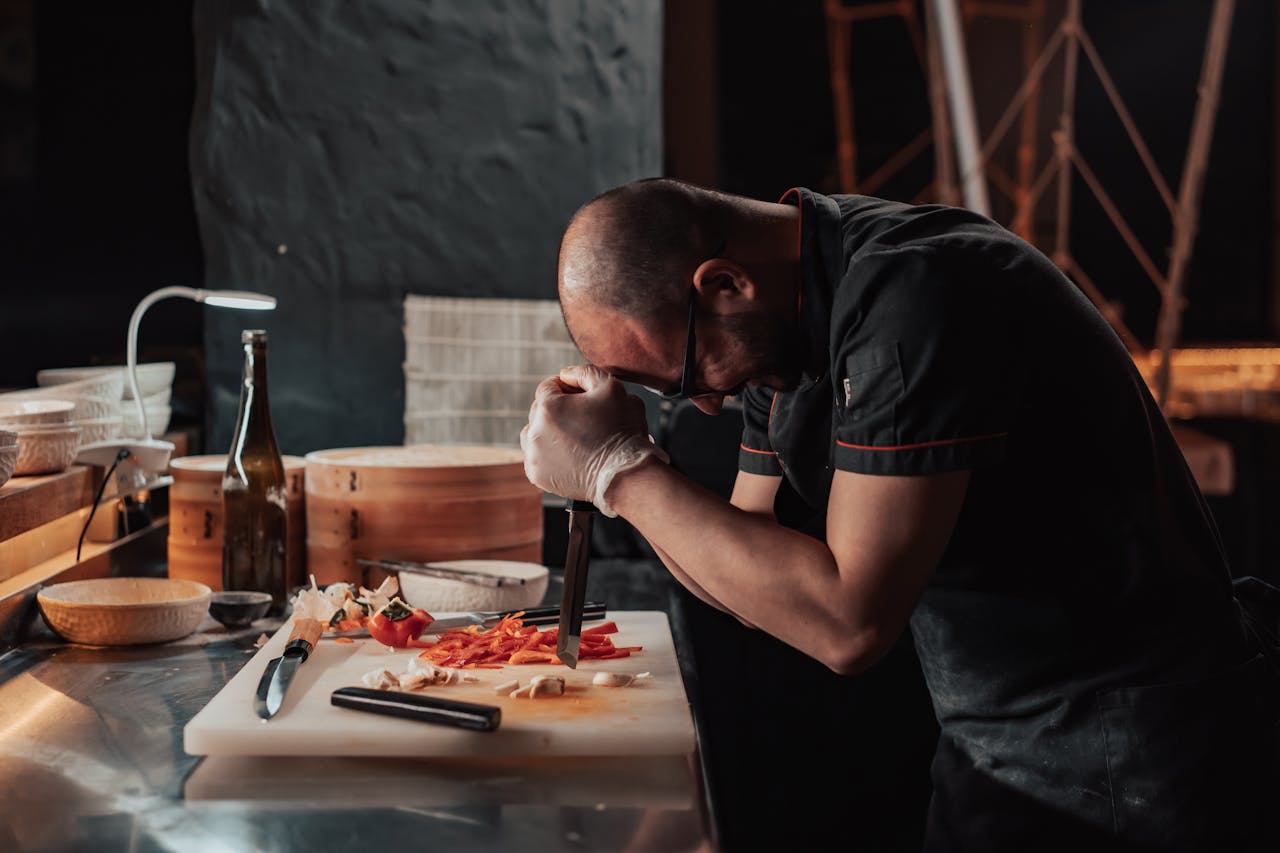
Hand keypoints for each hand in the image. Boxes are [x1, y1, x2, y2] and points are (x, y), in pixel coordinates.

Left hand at [520, 365, 666, 515]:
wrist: (624, 473)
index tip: (581, 397)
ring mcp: (534, 455)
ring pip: (533, 433)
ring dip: (548, 430)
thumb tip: (565, 375)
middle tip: (583, 418)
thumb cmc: (621, 431)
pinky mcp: (537, 474)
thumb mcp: (611, 387)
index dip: (566, 388)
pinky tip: (568, 453)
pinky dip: (548, 453)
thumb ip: (584, 372)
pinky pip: (536, 456)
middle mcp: (534, 431)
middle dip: (558, 409)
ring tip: (573, 436)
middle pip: (540, 409)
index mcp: (548, 407)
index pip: (548, 386)